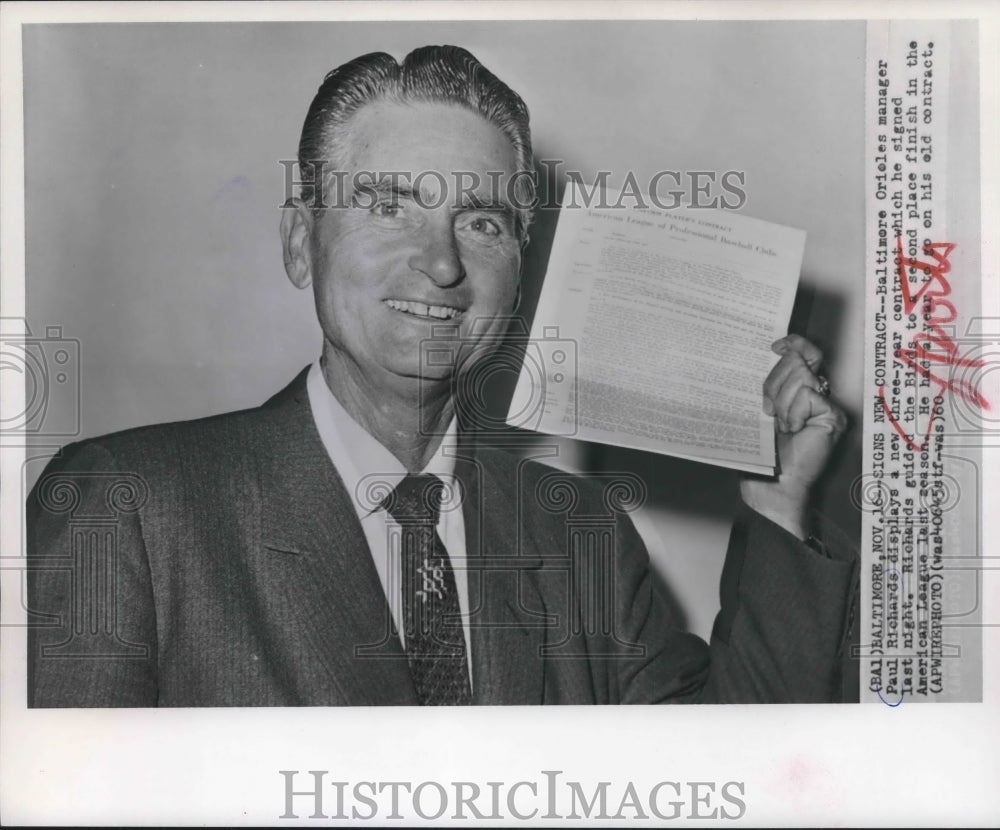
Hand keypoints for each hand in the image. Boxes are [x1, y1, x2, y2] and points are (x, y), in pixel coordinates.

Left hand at [740, 334, 847, 538]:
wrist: (770, 484)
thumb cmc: (763, 452)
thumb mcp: (761, 409)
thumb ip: (769, 384)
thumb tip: (770, 355)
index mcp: (799, 389)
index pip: (804, 352)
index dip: (793, 344)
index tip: (775, 347)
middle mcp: (817, 394)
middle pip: (796, 361)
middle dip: (775, 382)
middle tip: (769, 409)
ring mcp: (827, 405)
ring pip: (801, 377)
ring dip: (782, 401)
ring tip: (781, 424)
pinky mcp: (833, 416)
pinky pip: (808, 397)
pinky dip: (793, 413)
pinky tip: (793, 430)